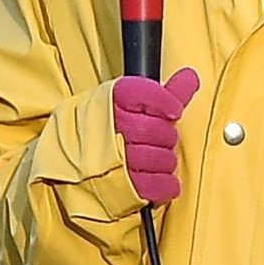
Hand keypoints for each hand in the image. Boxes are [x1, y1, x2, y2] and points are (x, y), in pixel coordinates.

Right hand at [113, 67, 199, 203]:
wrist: (72, 159)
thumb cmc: (110, 126)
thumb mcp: (134, 102)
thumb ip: (167, 91)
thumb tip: (191, 77)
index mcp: (114, 100)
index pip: (144, 94)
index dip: (165, 103)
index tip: (175, 111)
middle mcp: (111, 127)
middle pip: (156, 129)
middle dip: (167, 135)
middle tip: (163, 138)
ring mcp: (113, 158)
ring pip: (157, 157)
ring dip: (166, 160)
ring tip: (160, 159)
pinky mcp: (118, 188)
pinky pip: (152, 185)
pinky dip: (166, 184)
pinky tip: (166, 182)